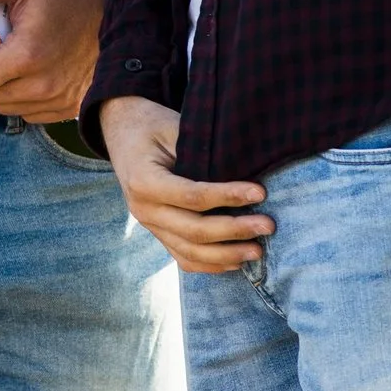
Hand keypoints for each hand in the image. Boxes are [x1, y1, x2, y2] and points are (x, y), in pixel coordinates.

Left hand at [0, 0, 100, 121]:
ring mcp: (57, 101)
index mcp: (25, 55)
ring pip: (6, 107)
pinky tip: (36, 72)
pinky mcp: (69, 108)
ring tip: (18, 60)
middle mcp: (41, 85)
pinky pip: (29, 113)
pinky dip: (24, 97)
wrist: (115, 13)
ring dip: (3, 88)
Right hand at [98, 96, 273, 272]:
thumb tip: (244, 172)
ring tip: (258, 251)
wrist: (123, 132)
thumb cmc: (152, 126)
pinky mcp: (157, 233)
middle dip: (235, 230)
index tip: (260, 192)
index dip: (228, 196)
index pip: (192, 196)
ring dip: (227, 255)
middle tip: (268, 226)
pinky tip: (237, 262)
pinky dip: (211, 265)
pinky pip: (184, 258)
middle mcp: (143, 209)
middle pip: (194, 230)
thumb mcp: (173, 128)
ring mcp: (148, 225)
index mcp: (143, 180)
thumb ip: (200, 153)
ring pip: (190, 252)